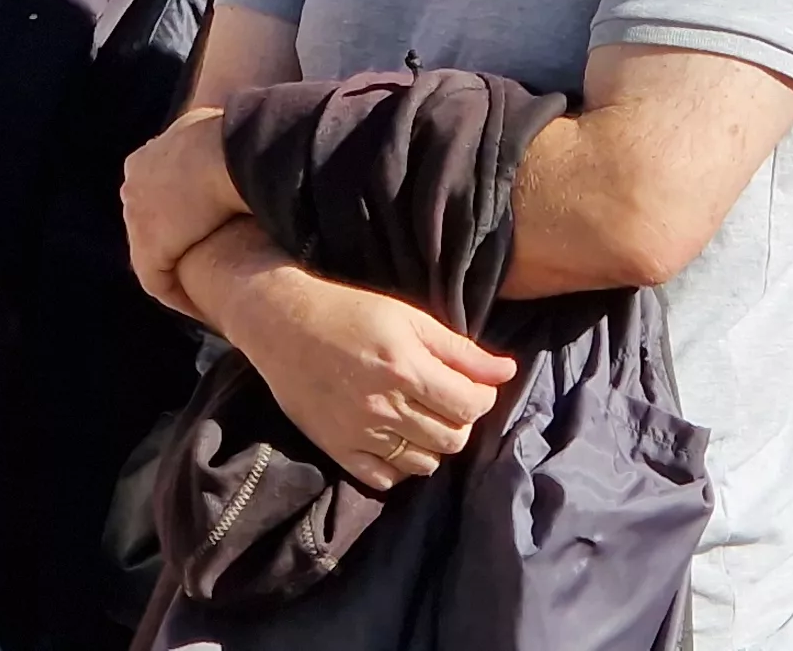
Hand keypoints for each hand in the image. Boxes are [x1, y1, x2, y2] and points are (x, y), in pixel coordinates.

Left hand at [121, 107, 246, 316]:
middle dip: (176, 240)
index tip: (206, 225)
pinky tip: (204, 308)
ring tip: (209, 289)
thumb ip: (219, 144)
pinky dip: (181, 296)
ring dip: (180, 272)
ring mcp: (137, 220)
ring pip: (155, 255)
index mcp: (144, 160)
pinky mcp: (149, 251)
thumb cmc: (233, 139)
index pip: (157, 192)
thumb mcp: (220, 130)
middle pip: (150, 223)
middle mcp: (133, 188)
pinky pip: (160, 283)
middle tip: (207, 259)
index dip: (182, 212)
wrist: (225, 153)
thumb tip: (241, 143)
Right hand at [210, 244, 514, 490]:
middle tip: (446, 400)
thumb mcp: (410, 318)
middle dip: (460, 421)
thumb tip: (508, 371)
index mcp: (407, 369)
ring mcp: (360, 434)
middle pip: (453, 439)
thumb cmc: (351, 314)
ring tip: (422, 418)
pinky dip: (400, 466)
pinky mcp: (338, 450)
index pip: (471, 405)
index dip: (482, 397)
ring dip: (434, 444)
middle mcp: (385, 407)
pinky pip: (386, 479)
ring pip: (424, 464)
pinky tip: (396, 439)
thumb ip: (461, 350)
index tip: (473, 385)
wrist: (284, 325)